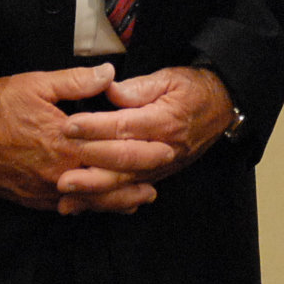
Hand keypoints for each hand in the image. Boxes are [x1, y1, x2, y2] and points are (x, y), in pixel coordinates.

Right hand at [0, 63, 175, 214]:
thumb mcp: (39, 84)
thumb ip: (78, 82)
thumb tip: (109, 73)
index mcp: (64, 141)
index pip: (111, 151)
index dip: (139, 153)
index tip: (163, 152)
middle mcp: (57, 171)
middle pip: (104, 184)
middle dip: (132, 186)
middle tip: (155, 187)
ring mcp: (42, 188)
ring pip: (85, 202)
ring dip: (113, 203)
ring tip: (136, 202)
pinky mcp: (28, 198)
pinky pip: (62, 208)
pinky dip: (84, 209)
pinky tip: (95, 208)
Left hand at [57, 66, 236, 214]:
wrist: (221, 107)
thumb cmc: (192, 90)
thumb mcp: (169, 77)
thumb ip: (139, 86)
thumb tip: (110, 90)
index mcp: (165, 120)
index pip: (125, 126)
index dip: (96, 127)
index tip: (69, 126)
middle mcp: (164, 148)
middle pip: (124, 161)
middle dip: (92, 167)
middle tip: (62, 171)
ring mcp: (161, 167)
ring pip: (126, 183)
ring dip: (95, 192)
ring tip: (66, 196)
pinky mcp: (157, 176)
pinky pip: (129, 192)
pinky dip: (105, 201)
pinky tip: (81, 205)